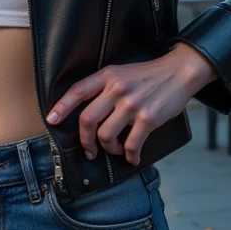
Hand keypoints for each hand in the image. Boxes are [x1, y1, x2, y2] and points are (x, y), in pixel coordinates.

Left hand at [47, 43, 217, 165]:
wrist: (179, 72)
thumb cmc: (149, 75)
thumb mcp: (122, 72)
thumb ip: (104, 87)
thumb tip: (87, 111)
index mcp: (108, 76)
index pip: (77, 91)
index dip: (62, 107)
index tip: (51, 120)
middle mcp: (117, 89)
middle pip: (88, 120)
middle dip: (85, 140)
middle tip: (89, 150)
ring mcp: (132, 104)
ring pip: (106, 135)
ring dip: (108, 148)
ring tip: (114, 149)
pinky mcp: (147, 119)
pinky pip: (131, 144)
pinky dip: (130, 155)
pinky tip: (132, 157)